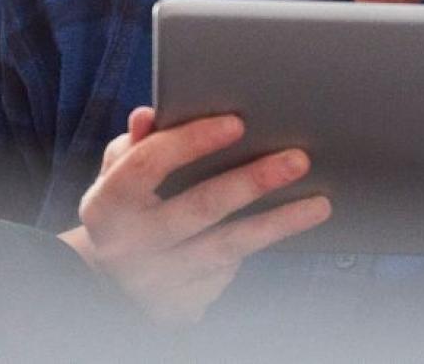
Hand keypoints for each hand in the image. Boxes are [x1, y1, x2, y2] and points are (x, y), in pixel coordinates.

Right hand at [58, 107, 330, 325]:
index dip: (192, 141)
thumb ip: (135, 143)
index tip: (237, 122)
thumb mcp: (117, 173)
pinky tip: (276, 232)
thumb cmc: (124, 208)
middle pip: (198, 208)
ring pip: (225, 249)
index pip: (148, 165)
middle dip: (252, 182)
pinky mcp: (175, 309)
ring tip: (319, 204)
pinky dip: (249, 253)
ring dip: (276, 225)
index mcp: (105, 205)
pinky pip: (224, 277)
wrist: (106, 280)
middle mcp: (125, 248)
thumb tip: (150, 115)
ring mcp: (152, 284)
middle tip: (298, 159)